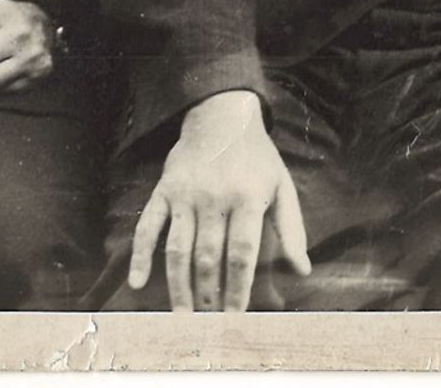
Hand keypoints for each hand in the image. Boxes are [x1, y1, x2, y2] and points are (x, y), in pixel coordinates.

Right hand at [128, 91, 310, 312]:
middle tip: (209, 324)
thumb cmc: (257, 158)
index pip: (241, 253)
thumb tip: (302, 269)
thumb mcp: (282, 186)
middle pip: (209, 257)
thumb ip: (291, 229)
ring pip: (178, 250)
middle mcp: (215, 197)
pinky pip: (147, 227)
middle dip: (209, 295)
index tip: (236, 317)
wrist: (222, 116)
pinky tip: (138, 283)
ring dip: (179, 287)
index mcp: (249, 197)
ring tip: (183, 317)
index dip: (238, 288)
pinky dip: (140, 256)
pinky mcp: (164, 191)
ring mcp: (186, 195)